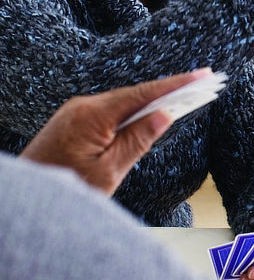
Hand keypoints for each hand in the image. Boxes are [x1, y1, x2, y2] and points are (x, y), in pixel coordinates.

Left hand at [20, 70, 212, 194]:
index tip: (204, 75)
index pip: (144, 94)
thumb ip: (138, 140)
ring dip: (153, 103)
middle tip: (206, 83)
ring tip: (186, 98)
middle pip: (136, 94)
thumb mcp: (109, 171)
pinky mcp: (74, 123)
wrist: (21, 204)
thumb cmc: (63, 190)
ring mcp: (76, 114)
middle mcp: (82, 107)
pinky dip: (135, 113)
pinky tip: (152, 115)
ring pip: (124, 104)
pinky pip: (112, 112)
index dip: (177, 84)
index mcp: (92, 115)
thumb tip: (164, 115)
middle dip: (171, 90)